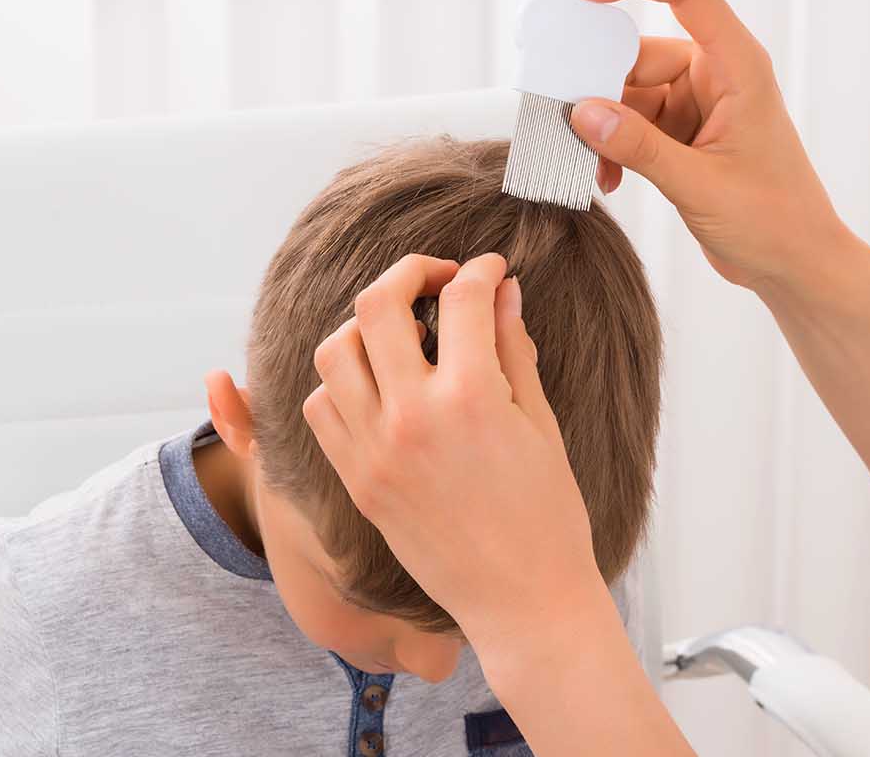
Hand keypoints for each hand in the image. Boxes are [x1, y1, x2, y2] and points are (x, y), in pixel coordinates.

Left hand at [302, 252, 605, 645]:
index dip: (482, 271)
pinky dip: (342, 381)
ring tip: (403, 332)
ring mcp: (375, 449)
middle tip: (438, 277)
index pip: (463, 299)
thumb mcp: (540, 423)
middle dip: (409, 272)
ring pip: (335, 351)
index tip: (491, 270)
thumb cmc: (547, 517)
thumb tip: (502, 293)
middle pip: (378, 304)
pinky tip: (380, 384)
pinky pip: (322, 408)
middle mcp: (412, 417)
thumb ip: (513, 350)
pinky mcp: (356, 479)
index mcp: (472, 398)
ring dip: (367, 326)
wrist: (521, 599)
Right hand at [567, 0, 850, 292]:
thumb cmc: (775, 221)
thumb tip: (583, 113)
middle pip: (639, 52)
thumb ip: (641, 148)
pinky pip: (633, 124)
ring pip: (629, 92)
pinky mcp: (684, 135)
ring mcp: (698, 104)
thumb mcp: (701, 185)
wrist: (796, 265)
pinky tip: (608, 179)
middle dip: (598, 84)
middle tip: (564, 116)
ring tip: (593, 167)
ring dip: (603, 127)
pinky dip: (615, 147)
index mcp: (738, 66)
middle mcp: (717, 75)